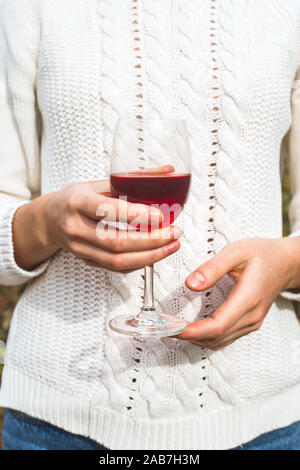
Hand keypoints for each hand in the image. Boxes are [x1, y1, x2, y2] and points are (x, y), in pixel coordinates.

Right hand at [45, 179, 180, 272]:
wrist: (48, 220)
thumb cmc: (76, 198)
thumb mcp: (98, 183)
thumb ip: (132, 179)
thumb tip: (168, 171)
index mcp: (78, 202)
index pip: (106, 210)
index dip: (135, 215)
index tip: (160, 216)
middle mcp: (76, 228)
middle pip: (116, 241)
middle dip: (151, 240)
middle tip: (174, 233)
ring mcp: (80, 249)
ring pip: (117, 260)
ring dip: (150, 256)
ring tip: (172, 246)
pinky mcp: (87, 262)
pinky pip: (116, 268)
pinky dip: (139, 263)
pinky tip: (155, 255)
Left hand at [177, 238, 299, 349]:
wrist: (286, 263)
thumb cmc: (262, 254)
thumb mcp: (236, 251)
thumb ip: (213, 267)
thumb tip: (191, 284)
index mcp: (248, 299)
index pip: (216, 326)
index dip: (191, 331)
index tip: (170, 327)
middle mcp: (250, 317)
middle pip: (214, 338)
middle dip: (186, 336)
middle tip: (161, 326)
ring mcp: (251, 323)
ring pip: (218, 341)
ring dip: (194, 338)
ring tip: (171, 326)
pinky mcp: (248, 323)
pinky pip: (224, 337)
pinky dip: (204, 336)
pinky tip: (190, 327)